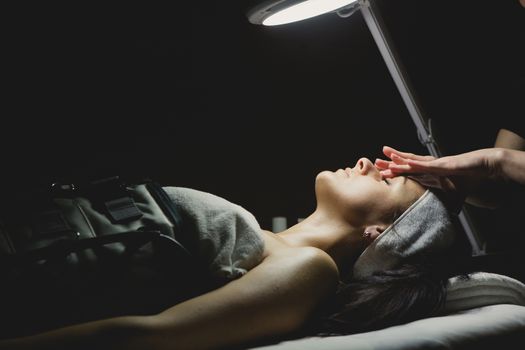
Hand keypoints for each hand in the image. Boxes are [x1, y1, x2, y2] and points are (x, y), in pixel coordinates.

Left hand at [375, 146, 503, 196]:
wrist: (481, 172)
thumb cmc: (466, 182)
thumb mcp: (452, 197)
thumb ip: (445, 206)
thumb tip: (443, 218)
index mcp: (429, 175)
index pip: (408, 173)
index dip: (395, 172)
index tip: (381, 173)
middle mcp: (430, 168)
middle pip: (406, 165)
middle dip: (391, 164)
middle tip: (375, 162)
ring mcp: (435, 165)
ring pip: (414, 163)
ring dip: (401, 161)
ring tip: (387, 158)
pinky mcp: (443, 165)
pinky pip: (428, 165)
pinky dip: (418, 163)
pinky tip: (407, 162)